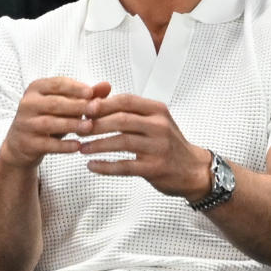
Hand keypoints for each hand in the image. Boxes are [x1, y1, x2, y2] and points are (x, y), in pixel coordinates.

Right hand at [0, 77, 111, 169]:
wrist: (20, 144)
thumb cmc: (47, 119)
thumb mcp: (64, 105)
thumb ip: (84, 96)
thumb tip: (106, 86)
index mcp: (36, 89)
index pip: (57, 84)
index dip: (74, 88)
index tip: (91, 92)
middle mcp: (27, 104)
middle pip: (54, 103)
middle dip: (76, 106)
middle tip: (96, 108)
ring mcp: (24, 124)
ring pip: (50, 123)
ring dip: (71, 124)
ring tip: (89, 127)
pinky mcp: (26, 143)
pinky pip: (46, 144)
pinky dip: (63, 146)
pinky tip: (77, 146)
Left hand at [79, 93, 211, 199]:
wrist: (193, 170)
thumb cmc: (167, 143)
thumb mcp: (154, 121)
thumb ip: (129, 111)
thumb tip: (95, 101)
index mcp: (157, 110)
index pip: (126, 101)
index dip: (102, 104)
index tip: (83, 109)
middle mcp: (159, 126)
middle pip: (121, 120)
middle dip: (95, 124)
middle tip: (78, 129)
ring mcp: (158, 147)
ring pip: (121, 142)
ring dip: (97, 145)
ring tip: (81, 148)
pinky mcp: (155, 168)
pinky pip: (125, 166)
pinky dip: (105, 166)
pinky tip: (91, 165)